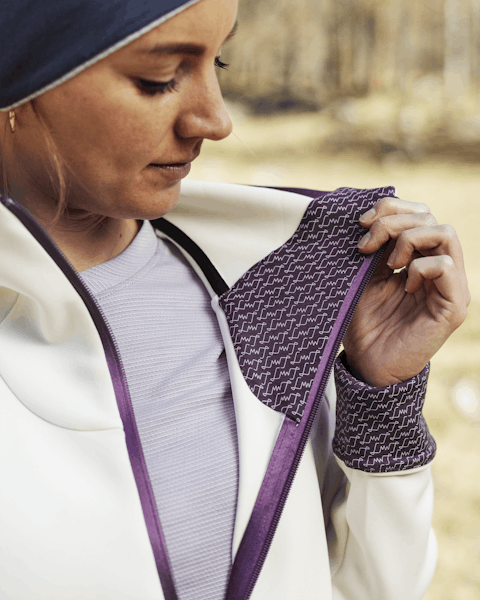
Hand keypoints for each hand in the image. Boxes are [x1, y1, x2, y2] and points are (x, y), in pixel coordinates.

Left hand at [343, 197, 469, 386]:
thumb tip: (373, 216)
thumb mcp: (365, 276)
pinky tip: (403, 284)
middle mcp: (438, 268)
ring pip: (445, 233)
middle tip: (366, 244)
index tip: (361, 223)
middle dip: (392, 222)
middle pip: (430, 217)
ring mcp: (449, 286)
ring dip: (408, 240)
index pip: (419, 213)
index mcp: (419, 257)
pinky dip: (419, 267)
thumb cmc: (364, 322)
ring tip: (388, 262)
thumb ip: (376, 248)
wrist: (367, 363)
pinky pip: (444, 266)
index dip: (391, 208)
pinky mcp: (452, 306)